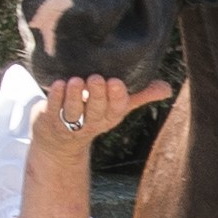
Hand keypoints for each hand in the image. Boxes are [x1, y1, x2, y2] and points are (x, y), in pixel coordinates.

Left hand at [31, 74, 173, 150]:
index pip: (117, 108)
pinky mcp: (50, 120)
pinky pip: (53, 109)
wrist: (59, 139)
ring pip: (74, 111)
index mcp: (110, 116)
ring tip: (75, 81)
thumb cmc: (92, 114)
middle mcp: (92, 121)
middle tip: (96, 78)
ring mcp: (70, 123)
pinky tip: (57, 84)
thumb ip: (141, 95)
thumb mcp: (117, 106)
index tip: (115, 81)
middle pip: (96, 110)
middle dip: (96, 95)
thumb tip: (167, 88)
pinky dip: (55, 97)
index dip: (116, 96)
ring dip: (74, 96)